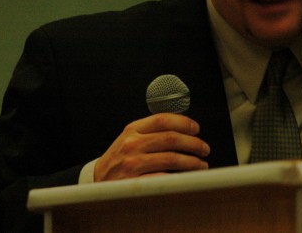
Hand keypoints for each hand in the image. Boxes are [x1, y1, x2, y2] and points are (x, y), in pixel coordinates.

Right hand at [94, 113, 210, 180]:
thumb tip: (184, 128)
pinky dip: (179, 178)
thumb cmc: (119, 159)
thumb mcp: (130, 138)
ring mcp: (132, 163)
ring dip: (192, 162)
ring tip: (201, 164)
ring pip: (171, 158)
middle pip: (171, 138)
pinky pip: (163, 178)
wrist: (96, 181)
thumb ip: (152, 131)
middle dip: (194, 143)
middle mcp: (132, 144)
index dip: (184, 122)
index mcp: (132, 129)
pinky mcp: (134, 182)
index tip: (196, 129)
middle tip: (204, 148)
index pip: (162, 119)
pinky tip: (187, 178)